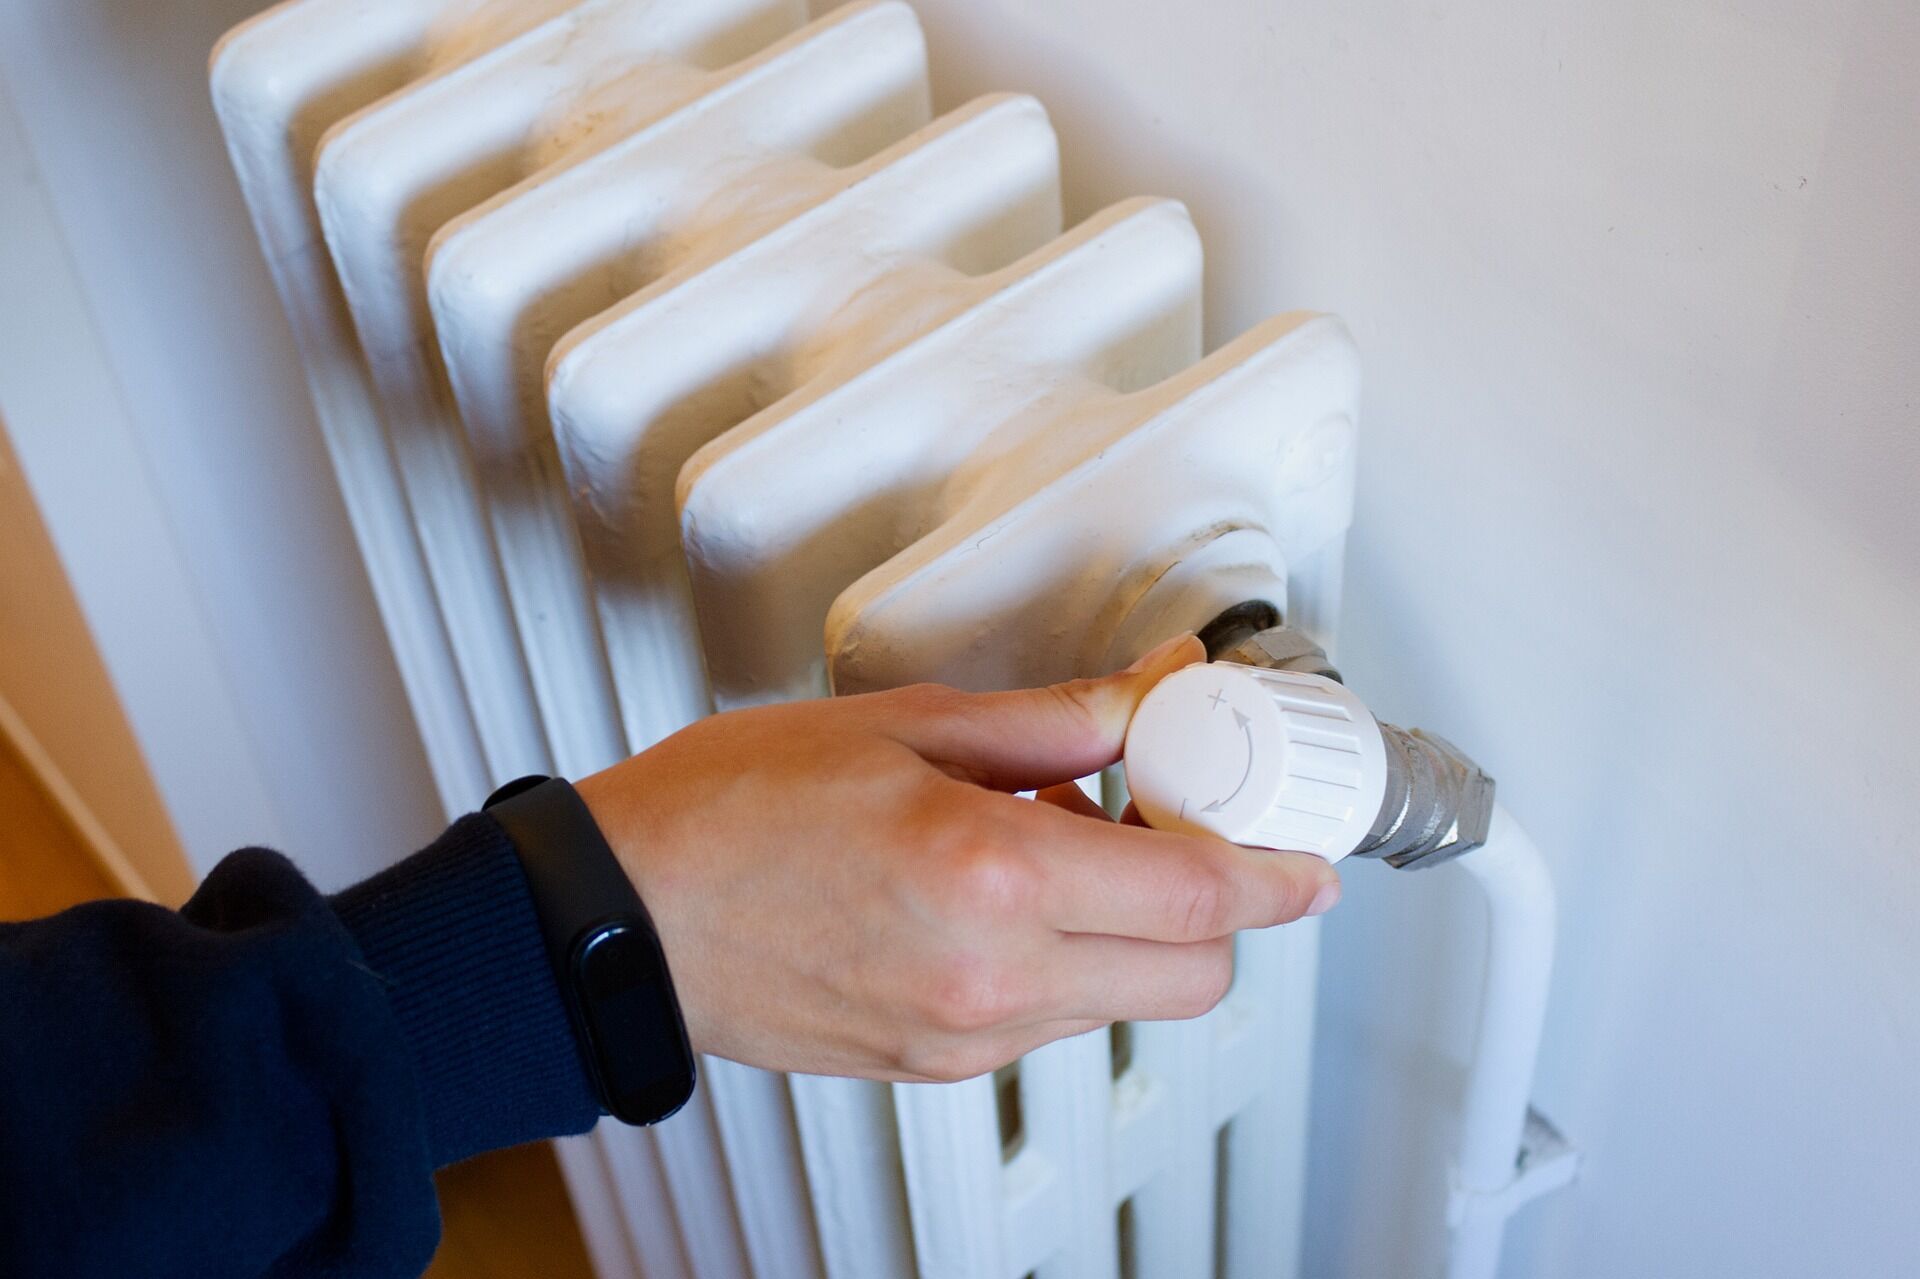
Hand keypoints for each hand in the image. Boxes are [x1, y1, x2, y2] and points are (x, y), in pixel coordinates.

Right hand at [575, 634, 1340, 1082]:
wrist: (622, 919)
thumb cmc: (728, 814)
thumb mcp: (903, 729)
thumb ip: (1055, 721)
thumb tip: (1154, 692)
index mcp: (989, 879)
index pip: (1199, 900)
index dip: (1277, 875)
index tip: (1306, 853)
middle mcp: (989, 981)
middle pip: (1191, 976)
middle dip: (1217, 909)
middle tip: (1176, 825)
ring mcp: (962, 1037)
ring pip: (1123, 1001)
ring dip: (1135, 930)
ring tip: (1061, 843)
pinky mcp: (933, 1066)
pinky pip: (1049, 1020)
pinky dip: (1066, 961)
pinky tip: (1005, 891)